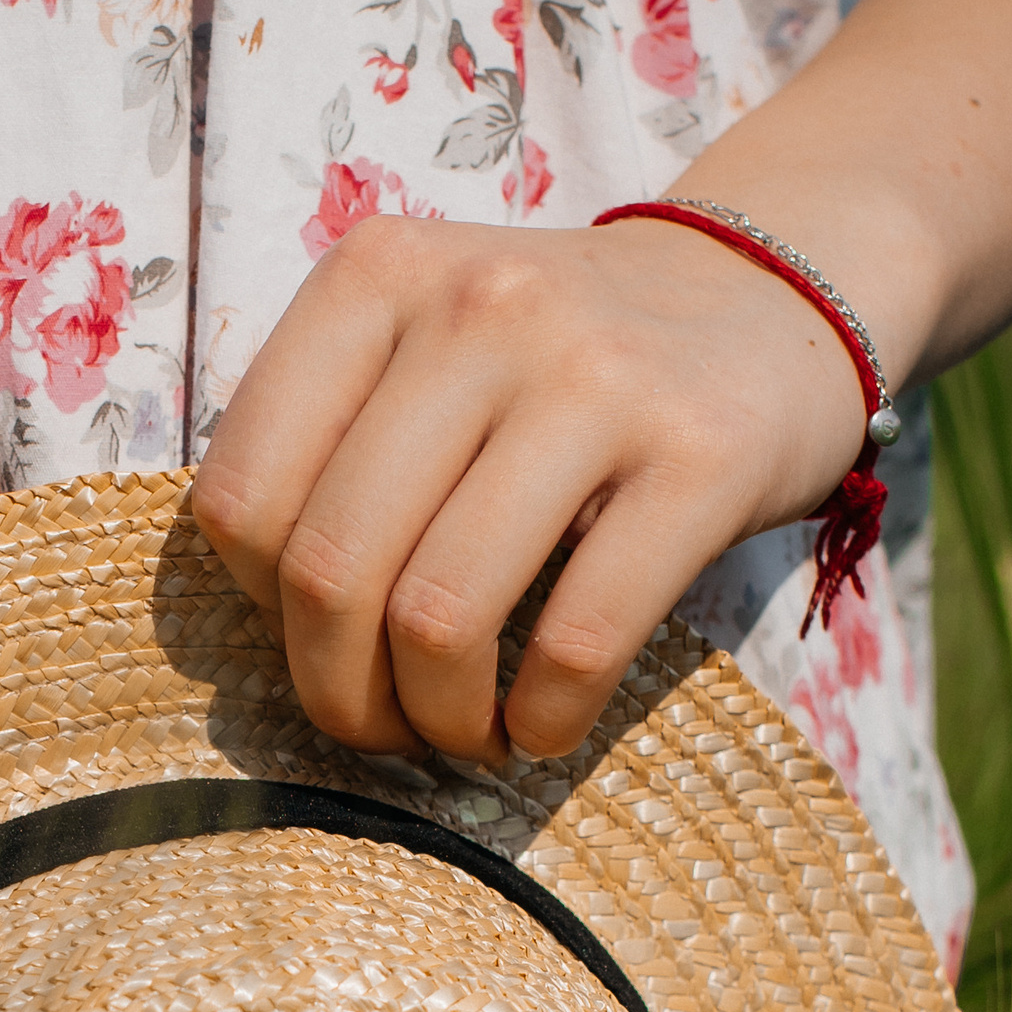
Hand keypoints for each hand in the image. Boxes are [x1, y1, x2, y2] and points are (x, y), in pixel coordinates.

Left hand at [191, 213, 877, 769]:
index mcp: (377, 279)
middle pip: (333, 568)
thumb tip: (271, 631)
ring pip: (440, 616)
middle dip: (340, 696)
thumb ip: (329, 447)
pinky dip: (542, 722)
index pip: (242, 498)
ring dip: (438, 721)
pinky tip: (543, 726)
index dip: (260, 612)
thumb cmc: (554, 369)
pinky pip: (578, 642)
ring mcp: (595, 374)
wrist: (769, 295)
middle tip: (383, 729)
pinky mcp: (701, 455)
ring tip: (463, 733)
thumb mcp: (421, 351)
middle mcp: (479, 307)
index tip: (322, 637)